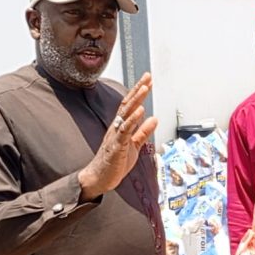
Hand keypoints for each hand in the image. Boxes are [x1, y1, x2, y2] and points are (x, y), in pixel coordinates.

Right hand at [78, 73, 158, 200]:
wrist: (99, 178)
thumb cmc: (114, 162)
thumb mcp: (134, 145)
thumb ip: (143, 132)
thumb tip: (154, 118)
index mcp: (121, 126)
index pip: (130, 105)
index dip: (139, 92)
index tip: (148, 80)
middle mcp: (117, 127)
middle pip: (128, 104)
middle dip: (138, 90)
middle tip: (148, 77)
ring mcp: (116, 135)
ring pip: (126, 114)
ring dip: (136, 100)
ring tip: (145, 88)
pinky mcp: (116, 145)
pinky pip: (125, 130)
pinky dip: (133, 120)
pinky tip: (140, 111)